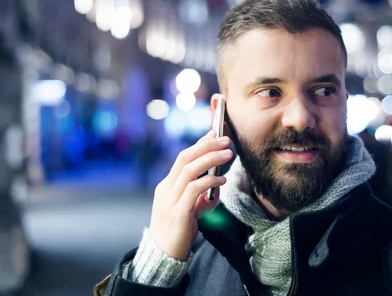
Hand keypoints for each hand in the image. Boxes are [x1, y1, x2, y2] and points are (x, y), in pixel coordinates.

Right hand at [148, 130, 232, 260]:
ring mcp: (170, 200)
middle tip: (226, 140)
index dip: (200, 144)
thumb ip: (199, 196)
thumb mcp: (189, 209)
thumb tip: (215, 184)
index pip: (183, 158)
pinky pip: (194, 190)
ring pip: (189, 170)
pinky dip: (209, 181)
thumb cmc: (177, 232)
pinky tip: (221, 180)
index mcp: (166, 186)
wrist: (162, 256)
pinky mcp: (178, 213)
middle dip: (207, 146)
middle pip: (185, 158)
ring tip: (228, 154)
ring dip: (211, 159)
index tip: (215, 134)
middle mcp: (166, 189)